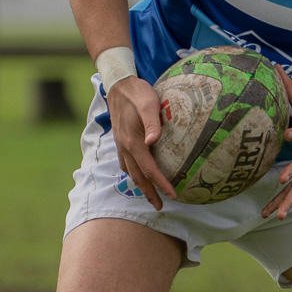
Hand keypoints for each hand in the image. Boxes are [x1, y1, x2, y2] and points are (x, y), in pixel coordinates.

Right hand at [108, 75, 176, 209]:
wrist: (119, 85)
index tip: (173, 195)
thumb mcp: (148, 104)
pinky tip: (139, 175)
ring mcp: (121, 145)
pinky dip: (134, 174)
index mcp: (133, 142)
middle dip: (149, 193)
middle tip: (161, 206)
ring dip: (141, 186)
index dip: (161, 184)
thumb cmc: (137, 93)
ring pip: (131, 172)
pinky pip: (126, 164)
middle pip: (138, 177)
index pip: (149, 169)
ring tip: (152, 196)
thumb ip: (152, 123)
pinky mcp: (120, 141)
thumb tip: (153, 141)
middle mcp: (125, 147)